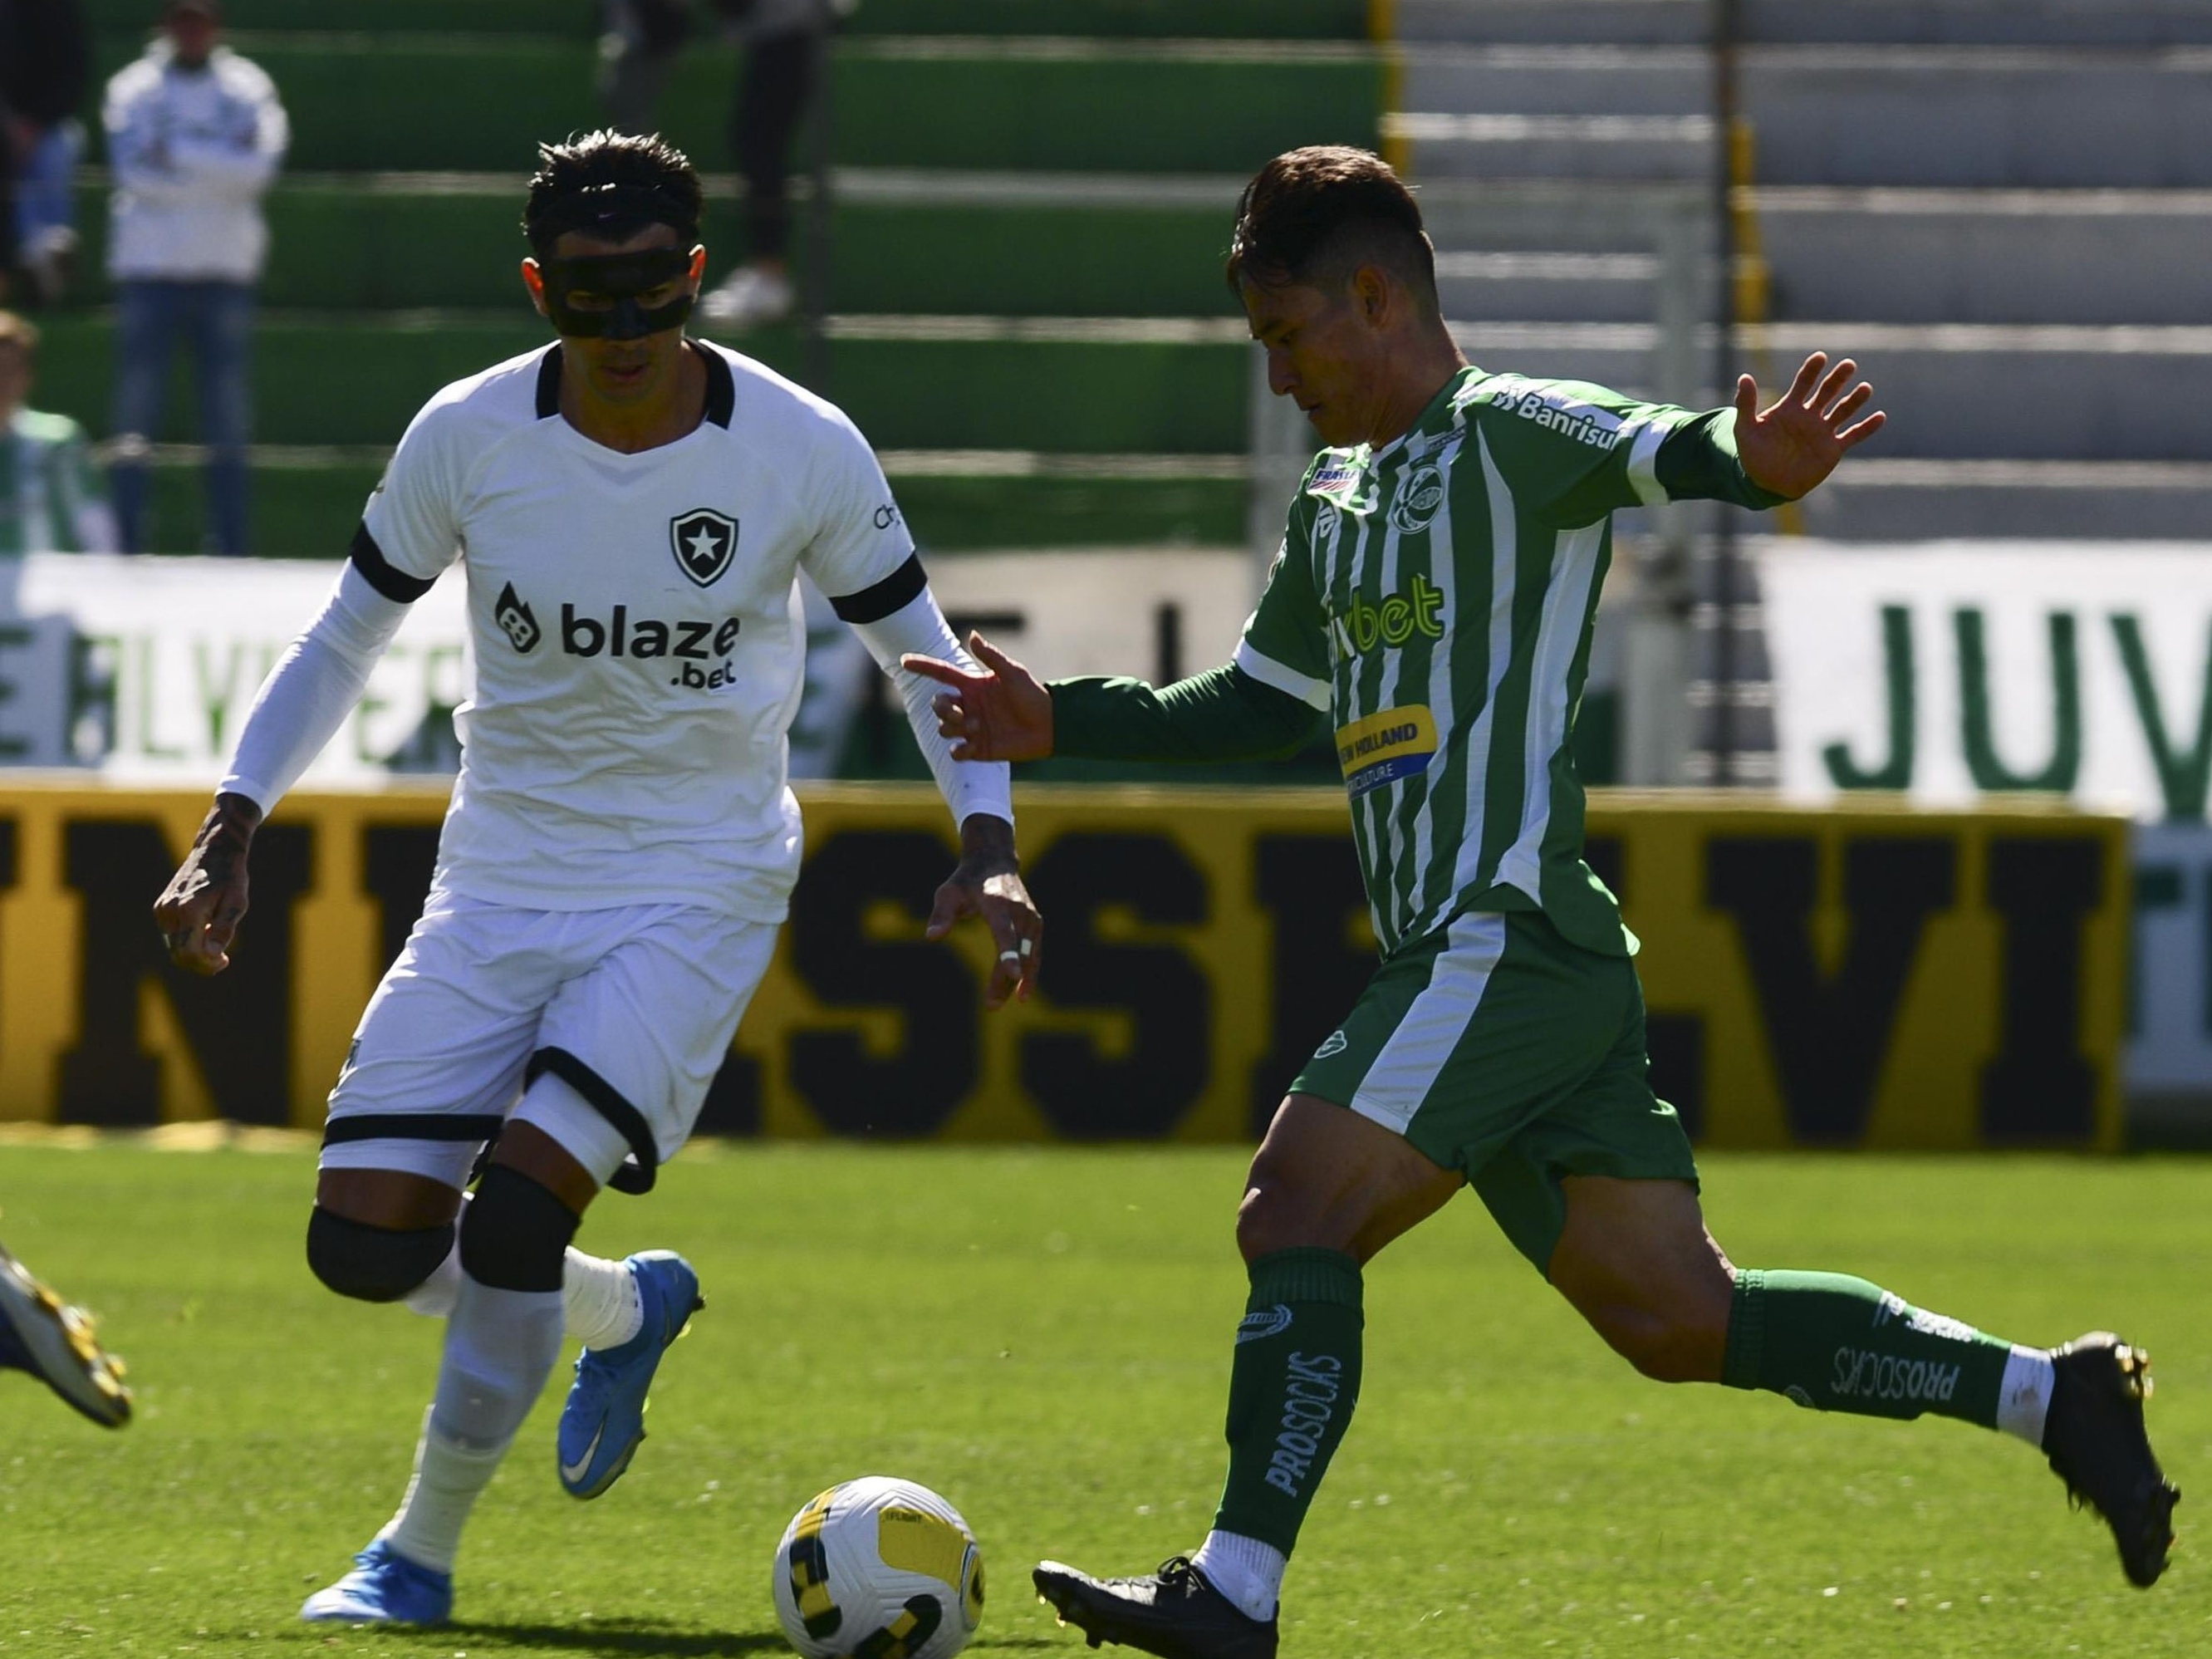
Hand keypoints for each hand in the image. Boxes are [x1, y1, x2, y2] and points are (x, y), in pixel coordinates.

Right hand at [151, 794, 260, 975]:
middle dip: (201, 963)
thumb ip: (224, 929)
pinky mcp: (160, 908)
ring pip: (174, 947)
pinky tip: (205, 930)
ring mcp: (162, 909)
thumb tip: (214, 953)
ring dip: (195, 952)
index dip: (207, 965)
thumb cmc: (230, 877)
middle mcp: (170, 910)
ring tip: (216, 941)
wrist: (214, 851)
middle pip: (179, 955)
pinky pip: (172, 936)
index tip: (225, 961)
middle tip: (222, 960)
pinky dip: (187, 940)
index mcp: (189, 910)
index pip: (190, 953)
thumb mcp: (237, 903)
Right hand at [902, 632, 1054, 762]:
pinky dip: (959, 751)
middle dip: (941, 708)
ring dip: (954, 727)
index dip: (923, 666)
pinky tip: (970, 746)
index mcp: (973, 686)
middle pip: (937, 705)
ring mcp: (972, 728)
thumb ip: (991, 656)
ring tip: (976, 727)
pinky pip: (956, 752)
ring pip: (943, 728)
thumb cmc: (1033, 695)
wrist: (1049, 725)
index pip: (942, 674)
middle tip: (960, 712)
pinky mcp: (978, 749)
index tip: (905, 660)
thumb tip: (972, 635)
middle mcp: (969, 706)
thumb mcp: (1012, 672)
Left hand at [926, 814, 1041, 1010]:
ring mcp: (1030, 917)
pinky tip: (1020, 993)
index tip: (1012, 975)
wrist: (994, 861)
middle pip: (1016, 951)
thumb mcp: (948, 892)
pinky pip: (1034, 952)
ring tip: (996, 1002)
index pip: (1004, 933)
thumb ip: (941, 915)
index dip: (1008, 955)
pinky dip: (1029, 972)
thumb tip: (932, 936)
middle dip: (1004, 979)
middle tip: (991, 1005)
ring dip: (1015, 981)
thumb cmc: (966, 881)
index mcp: (996, 903)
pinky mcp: (1035, 923)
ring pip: (1028, 955)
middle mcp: (1019, 910)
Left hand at [1733, 352, 1885, 500]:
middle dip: (1838, 378)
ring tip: (1865, 388)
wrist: (1766, 483)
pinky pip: (1853, 435)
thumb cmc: (1754, 454)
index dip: (1812, 370)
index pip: (1804, 382)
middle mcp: (1810, 415)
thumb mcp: (1746, 429)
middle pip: (1828, 391)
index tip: (1820, 357)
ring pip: (1843, 410)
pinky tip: (1880, 417)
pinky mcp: (1833, 448)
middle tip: (1849, 365)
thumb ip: (1746, 404)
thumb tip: (1744, 377)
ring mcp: (1823, 431)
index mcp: (1790, 407)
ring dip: (1855, 399)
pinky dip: (1867, 427)